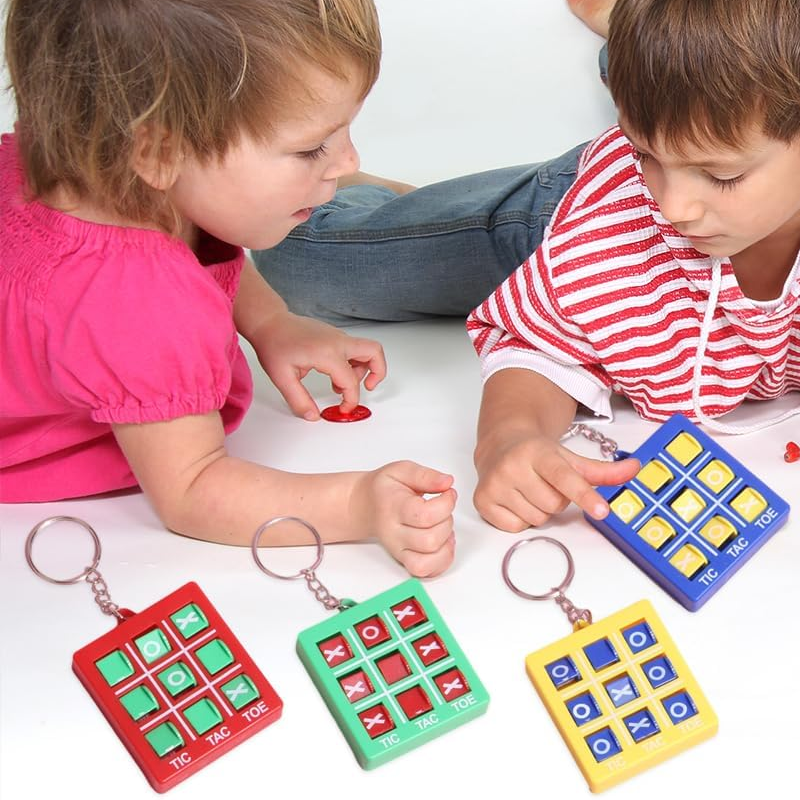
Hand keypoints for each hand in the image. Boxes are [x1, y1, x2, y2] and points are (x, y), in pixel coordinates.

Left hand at [251, 311, 385, 419]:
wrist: (269, 322)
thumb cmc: (274, 344)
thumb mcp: (282, 378)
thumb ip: (299, 400)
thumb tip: (313, 415)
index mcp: (327, 353)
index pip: (351, 381)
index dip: (351, 400)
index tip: (343, 409)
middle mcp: (338, 341)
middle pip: (374, 352)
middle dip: (378, 373)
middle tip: (368, 388)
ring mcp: (338, 336)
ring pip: (367, 349)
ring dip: (363, 369)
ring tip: (341, 385)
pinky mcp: (335, 335)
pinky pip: (354, 348)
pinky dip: (353, 362)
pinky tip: (335, 374)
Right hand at [353, 461, 456, 576]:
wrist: (365, 505)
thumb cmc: (384, 490)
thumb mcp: (402, 470)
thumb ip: (426, 476)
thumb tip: (447, 483)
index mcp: (393, 508)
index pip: (425, 516)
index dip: (446, 504)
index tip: (448, 493)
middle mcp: (394, 534)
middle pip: (429, 540)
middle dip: (447, 522)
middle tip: (443, 509)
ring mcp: (399, 550)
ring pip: (427, 562)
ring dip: (445, 544)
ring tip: (442, 528)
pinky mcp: (404, 560)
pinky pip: (426, 572)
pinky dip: (441, 560)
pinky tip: (441, 543)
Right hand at [474, 433, 639, 531]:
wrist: (499, 444)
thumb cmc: (537, 453)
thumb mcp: (569, 458)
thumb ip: (602, 470)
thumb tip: (635, 469)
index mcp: (537, 452)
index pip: (564, 478)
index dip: (585, 495)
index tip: (602, 511)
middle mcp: (512, 466)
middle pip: (554, 505)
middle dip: (557, 500)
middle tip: (546, 484)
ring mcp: (495, 484)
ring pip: (537, 519)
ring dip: (540, 510)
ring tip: (530, 490)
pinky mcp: (482, 500)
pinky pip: (516, 527)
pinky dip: (521, 518)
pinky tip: (516, 499)